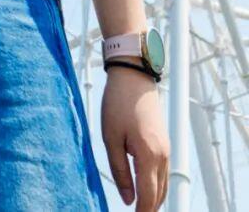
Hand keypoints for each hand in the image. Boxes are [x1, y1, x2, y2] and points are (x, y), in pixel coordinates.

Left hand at [101, 67, 169, 207]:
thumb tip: (127, 199)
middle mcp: (163, 156)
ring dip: (153, 199)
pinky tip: (144, 188)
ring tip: (139, 208)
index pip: (148, 197)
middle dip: (148, 209)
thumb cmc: (118, 104)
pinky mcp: (165, 143)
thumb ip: (119, 171)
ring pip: (163, 186)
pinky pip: (163, 173)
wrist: (133, 77)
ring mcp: (166, 149)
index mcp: (148, 155)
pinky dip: (156, 186)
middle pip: (159, 195)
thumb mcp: (111, 138)